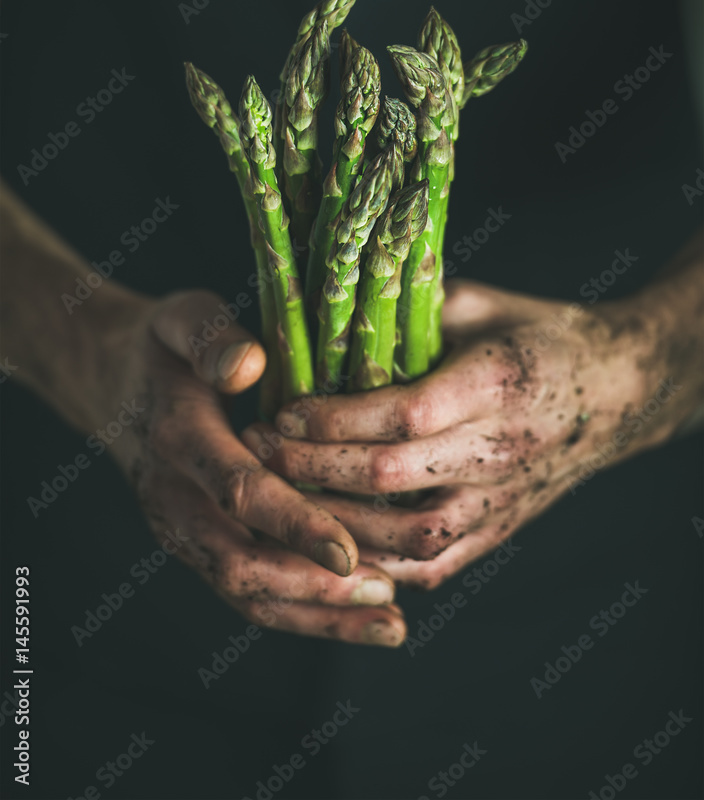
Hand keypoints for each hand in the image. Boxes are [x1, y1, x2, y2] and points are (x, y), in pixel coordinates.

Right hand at [89, 289, 405, 644]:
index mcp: (178, 439)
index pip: (237, 491)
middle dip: (313, 588)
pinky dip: (300, 610)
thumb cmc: (161, 346)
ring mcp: (182, 530)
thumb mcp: (180, 319)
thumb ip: (210, 337)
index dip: (292, 524)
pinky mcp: (196, 544)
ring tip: (390, 624)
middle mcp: (173, 499)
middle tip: (387, 595)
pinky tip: (357, 613)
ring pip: (245, 592)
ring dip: (315, 614)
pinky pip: (246, 589)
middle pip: (240, 564)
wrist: (109, 384)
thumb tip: (250, 364)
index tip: (347, 553)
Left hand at [243, 278, 692, 589]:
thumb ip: (415, 309)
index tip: (280, 408)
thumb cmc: (542, 337)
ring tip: (281, 497)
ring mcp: (501, 498)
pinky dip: (378, 562)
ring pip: (406, 535)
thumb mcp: (482, 303)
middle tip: (255, 449)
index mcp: (495, 383)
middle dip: (311, 465)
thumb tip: (335, 314)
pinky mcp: (500, 530)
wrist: (616, 393)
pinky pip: (434, 564)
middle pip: (389, 477)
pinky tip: (332, 541)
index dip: (332, 417)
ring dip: (333, 521)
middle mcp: (498, 449)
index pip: (401, 414)